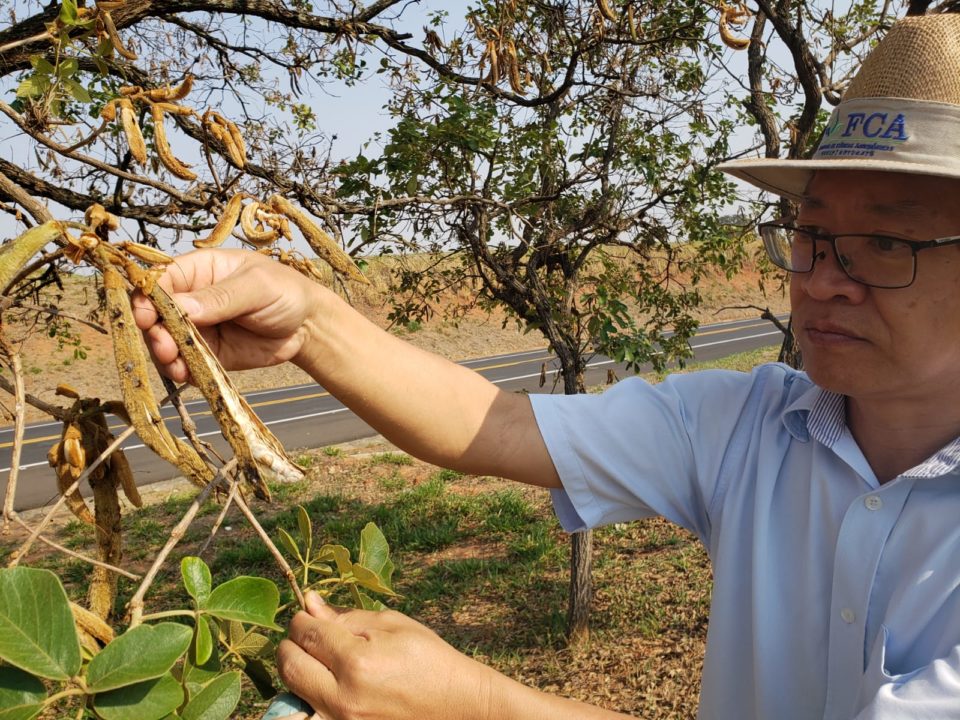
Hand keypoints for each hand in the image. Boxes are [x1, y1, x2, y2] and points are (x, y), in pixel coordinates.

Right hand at [132, 249, 322, 381]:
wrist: (308, 326)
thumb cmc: (285, 293)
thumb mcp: (256, 287)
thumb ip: (220, 297)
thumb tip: (181, 307)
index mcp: (201, 270)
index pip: (161, 279)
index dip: (148, 297)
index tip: (147, 316)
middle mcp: (192, 298)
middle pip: (155, 314)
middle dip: (154, 331)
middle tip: (165, 346)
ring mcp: (198, 327)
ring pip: (165, 341)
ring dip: (164, 354)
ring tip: (175, 364)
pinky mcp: (208, 353)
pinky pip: (185, 362)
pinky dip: (180, 370)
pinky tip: (185, 374)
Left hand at [277, 592, 500, 719]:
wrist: (455, 704)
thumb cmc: (428, 657)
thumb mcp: (391, 625)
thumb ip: (346, 617)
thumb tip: (310, 603)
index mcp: (358, 661)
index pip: (307, 634)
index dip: (301, 618)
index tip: (307, 612)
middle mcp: (343, 695)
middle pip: (289, 665)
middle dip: (291, 642)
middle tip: (306, 633)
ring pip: (292, 690)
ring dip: (297, 667)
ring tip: (316, 656)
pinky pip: (309, 709)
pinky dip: (308, 691)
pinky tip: (325, 680)